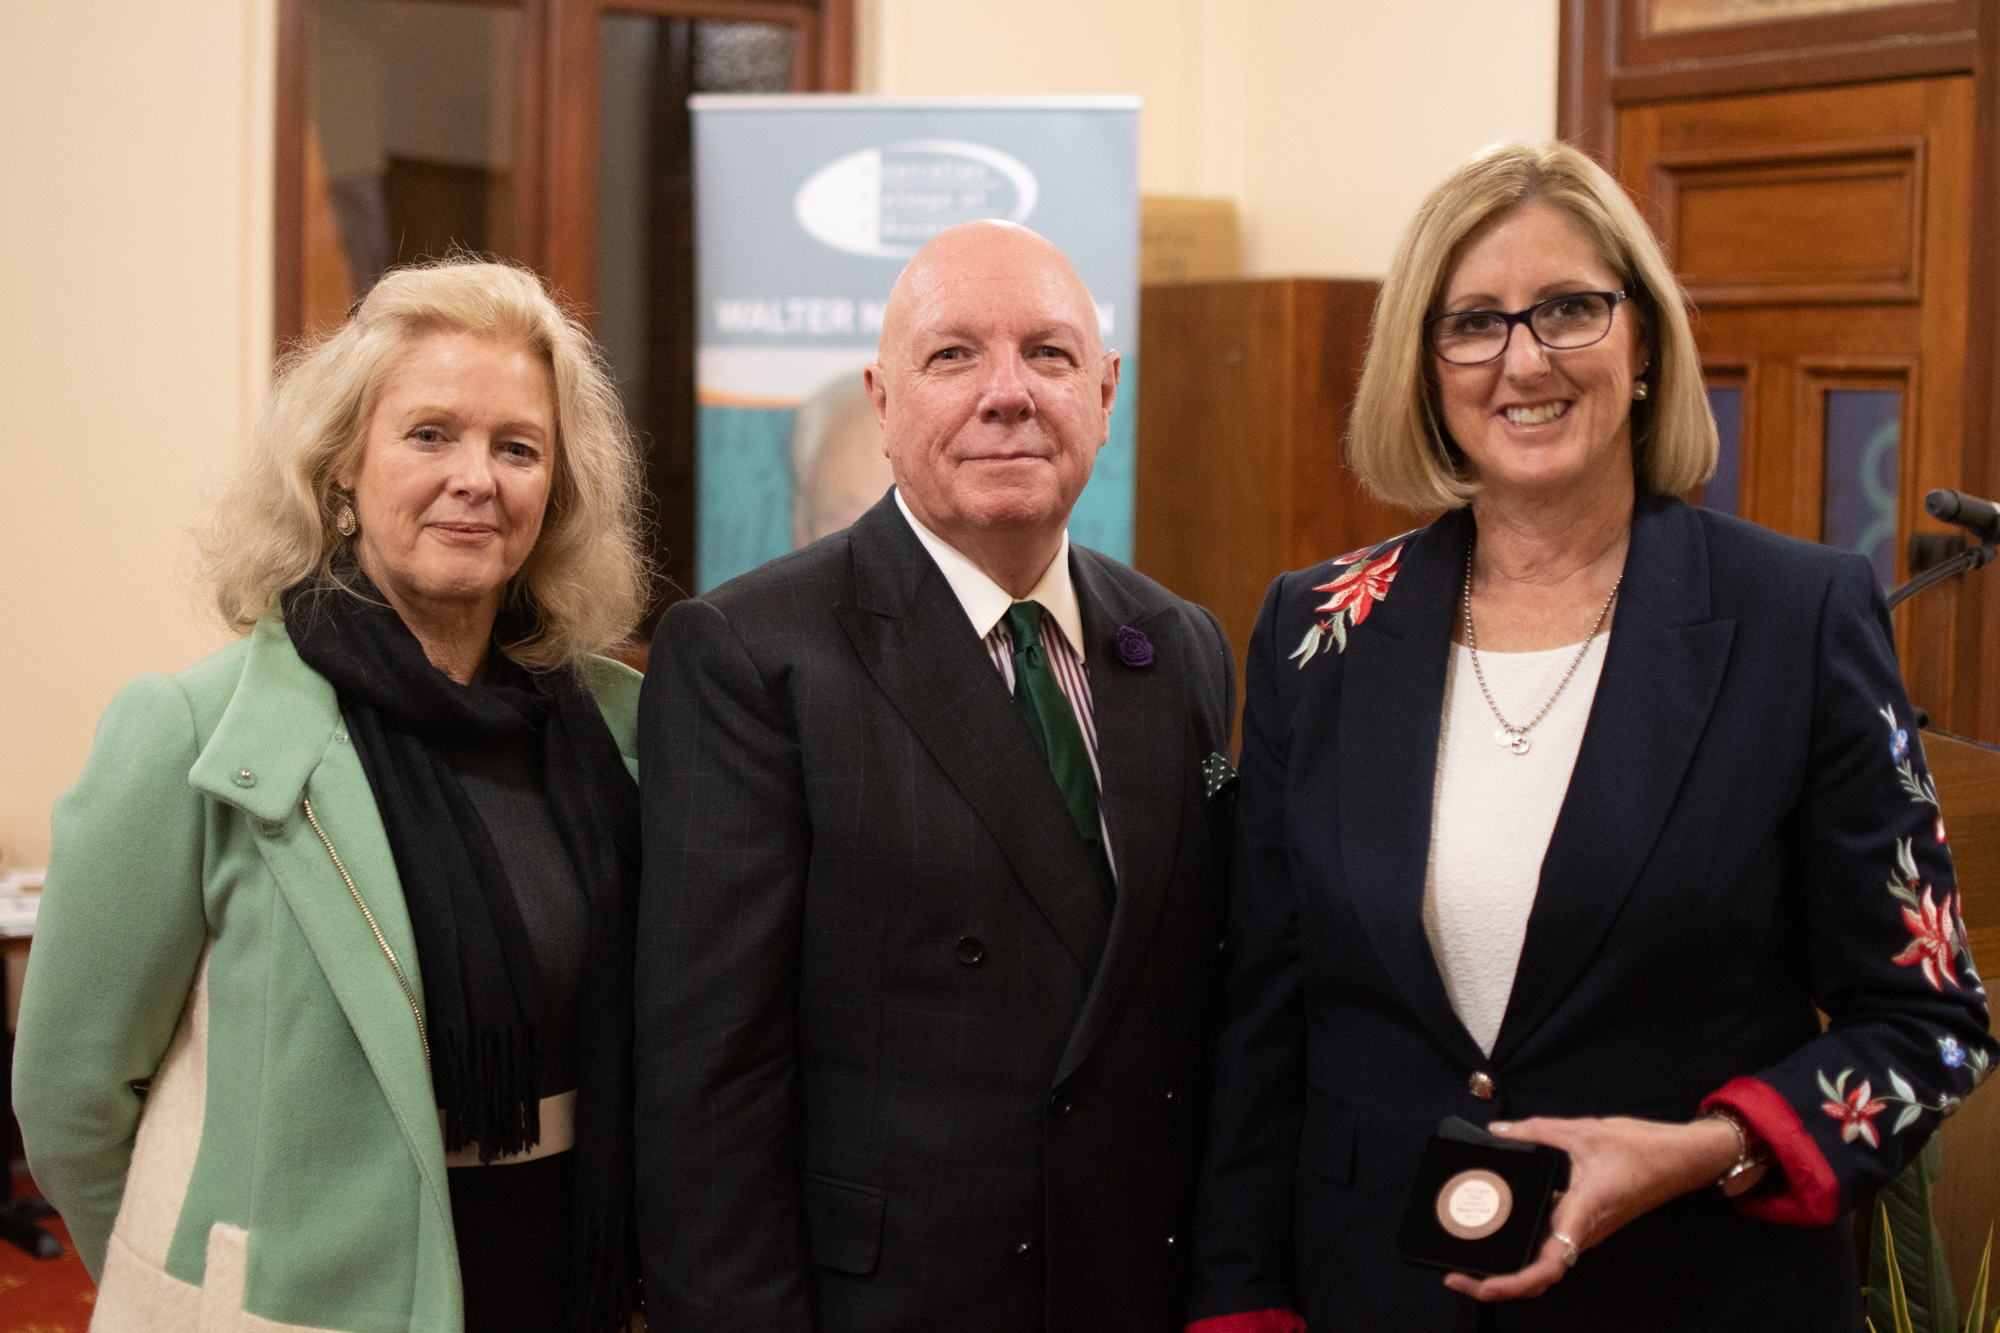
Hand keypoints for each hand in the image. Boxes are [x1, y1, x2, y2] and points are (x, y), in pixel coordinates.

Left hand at [1442, 1113, 1749, 1301]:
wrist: (1681, 1158)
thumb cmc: (1641, 1147)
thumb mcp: (1584, 1131)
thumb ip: (1537, 1131)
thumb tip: (1498, 1131)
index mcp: (1582, 1214)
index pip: (1549, 1265)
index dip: (1515, 1282)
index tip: (1484, 1284)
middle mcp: (1582, 1232)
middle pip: (1538, 1275)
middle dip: (1498, 1284)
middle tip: (1456, 1276)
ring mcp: (1584, 1232)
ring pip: (1543, 1266)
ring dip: (1509, 1274)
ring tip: (1469, 1266)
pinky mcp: (1585, 1224)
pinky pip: (1550, 1248)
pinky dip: (1523, 1254)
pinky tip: (1499, 1236)